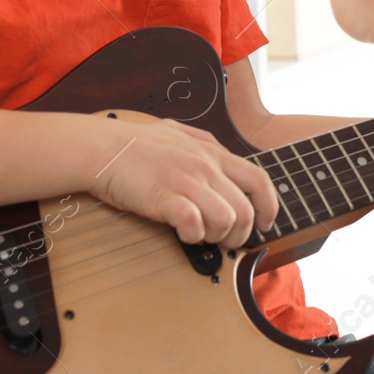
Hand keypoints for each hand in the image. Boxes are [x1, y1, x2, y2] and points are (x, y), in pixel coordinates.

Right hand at [88, 117, 278, 247]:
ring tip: (201, 235)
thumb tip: (222, 155)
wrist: (103, 148)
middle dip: (241, 233)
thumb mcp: (179, 133)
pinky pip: (195, 225)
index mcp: (212, 152)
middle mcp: (206, 166)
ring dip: (217, 236)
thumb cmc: (136, 143)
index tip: (266, 223)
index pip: (259, 180)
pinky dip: (193, 236)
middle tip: (225, 241)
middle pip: (246, 209)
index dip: (269, 206)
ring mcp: (187, 181)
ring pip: (227, 219)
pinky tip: (182, 232)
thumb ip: (204, 144)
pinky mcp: (166, 198)